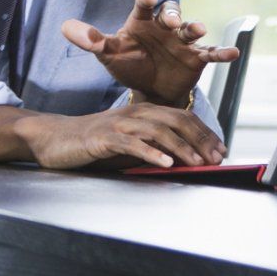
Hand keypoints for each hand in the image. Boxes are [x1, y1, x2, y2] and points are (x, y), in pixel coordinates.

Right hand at [20, 103, 226, 169]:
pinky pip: (132, 144)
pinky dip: (152, 154)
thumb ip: (153, 148)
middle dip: (201, 139)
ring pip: (159, 131)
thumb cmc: (94, 144)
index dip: (205, 132)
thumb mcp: (130, 144)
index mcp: (146, 111)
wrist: (55, 138)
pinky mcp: (104, 137)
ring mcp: (120, 124)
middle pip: (177, 121)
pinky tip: (166, 164)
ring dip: (182, 148)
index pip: (183, 117)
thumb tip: (183, 162)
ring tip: (198, 163)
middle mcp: (136, 113)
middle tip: (217, 157)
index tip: (221, 149)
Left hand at [61, 0, 237, 107]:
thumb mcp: (109, 55)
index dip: (146, 0)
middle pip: (172, 13)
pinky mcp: (197, 58)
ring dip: (196, 28)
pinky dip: (222, 53)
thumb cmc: (129, 65)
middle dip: (174, 15)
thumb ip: (93, 41)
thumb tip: (66, 27)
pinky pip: (211, 53)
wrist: (150, 89)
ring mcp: (183, 42)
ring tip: (199, 30)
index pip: (144, 7)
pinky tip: (234, 54)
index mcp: (142, 22)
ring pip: (192, 30)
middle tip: (173, 21)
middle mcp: (165, 27)